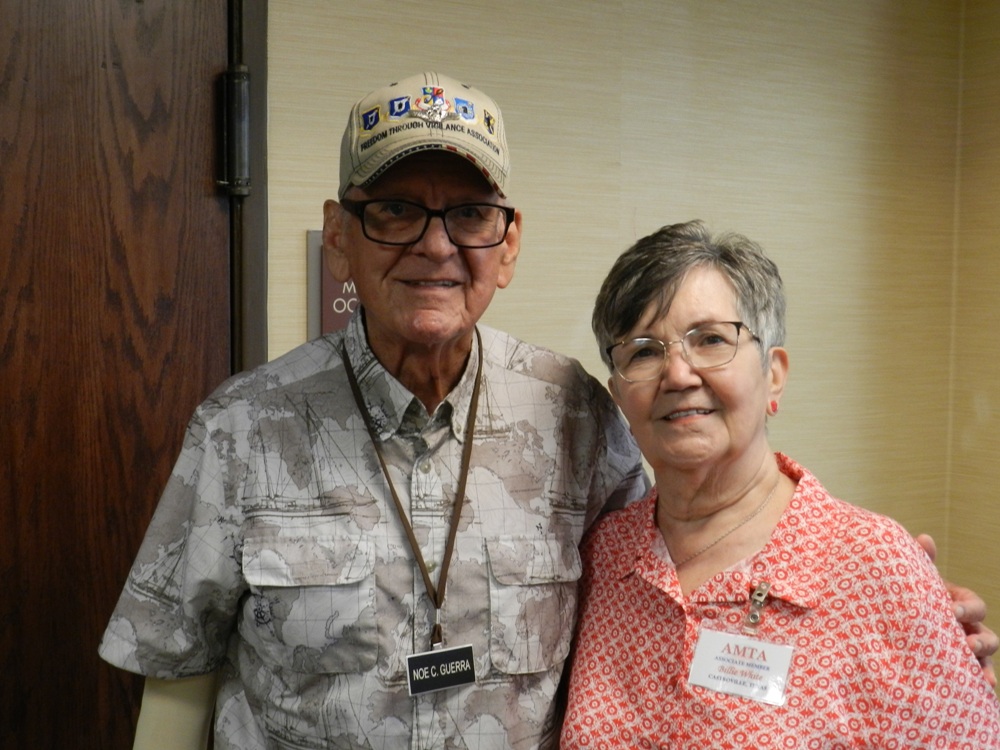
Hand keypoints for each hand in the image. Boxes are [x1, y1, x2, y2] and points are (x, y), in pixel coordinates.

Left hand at [917, 534, 997, 686]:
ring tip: (979, 675)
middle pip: (986, 634)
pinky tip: (982, 690)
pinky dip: (980, 682)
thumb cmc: (904, 594)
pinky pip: (973, 677)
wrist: (885, 616)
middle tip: (966, 642)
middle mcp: (967, 627)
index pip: (974, 604)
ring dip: (984, 664)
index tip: (951, 610)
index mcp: (958, 602)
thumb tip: (924, 539)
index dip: (966, 607)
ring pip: (984, 658)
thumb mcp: (912, 579)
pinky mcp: (956, 667)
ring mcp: (964, 648)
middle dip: (980, 639)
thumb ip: (920, 561)